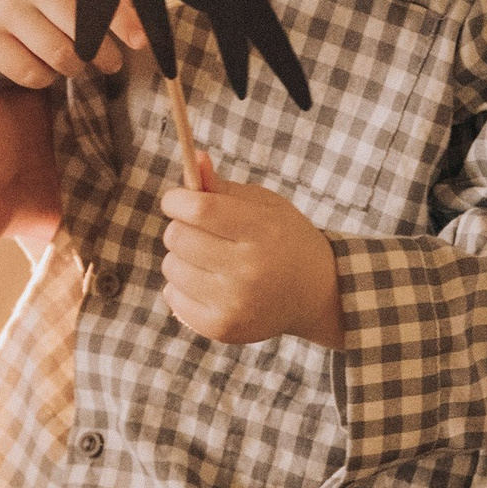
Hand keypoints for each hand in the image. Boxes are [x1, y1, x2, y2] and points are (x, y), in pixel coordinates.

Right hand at [0, 0, 141, 86]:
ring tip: (72, 62)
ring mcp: (7, 7)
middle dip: (104, 53)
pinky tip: (40, 65)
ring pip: (61, 55)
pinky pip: (33, 74)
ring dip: (74, 67)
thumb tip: (146, 31)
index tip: (140, 42)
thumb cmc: (45, 5)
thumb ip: (112, 3)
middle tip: (111, 63)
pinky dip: (43, 78)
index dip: (122, 19)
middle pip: (82, 30)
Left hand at [159, 181, 341, 346]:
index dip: (177, 200)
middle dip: (182, 228)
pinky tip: (209, 285)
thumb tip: (195, 159)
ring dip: (183, 259)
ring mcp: (235, 303)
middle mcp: (249, 270)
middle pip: (178, 237)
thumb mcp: (265, 206)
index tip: (178, 200)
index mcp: (262, 231)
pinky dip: (183, 288)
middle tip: (204, 233)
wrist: (316, 294)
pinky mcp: (222, 328)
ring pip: (171, 267)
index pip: (199, 210)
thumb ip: (224, 187)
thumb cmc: (284, 240)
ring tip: (210, 261)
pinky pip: (172, 297)